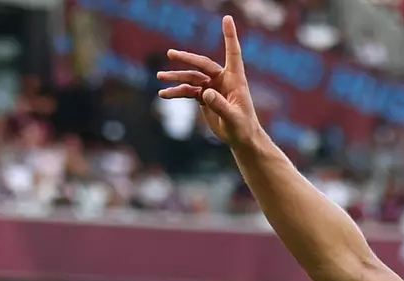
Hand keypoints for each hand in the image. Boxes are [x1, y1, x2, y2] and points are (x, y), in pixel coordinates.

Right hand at [157, 15, 261, 149]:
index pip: (232, 53)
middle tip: (171, 54)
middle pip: (202, 64)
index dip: (230, 36)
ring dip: (176, 78)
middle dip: (186, 59)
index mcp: (235, 80)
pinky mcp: (205, 97)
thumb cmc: (243, 128)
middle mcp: (222, 79)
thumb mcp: (234, 118)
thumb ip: (221, 105)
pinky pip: (188, 91)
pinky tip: (163, 94)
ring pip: (191, 78)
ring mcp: (212, 87)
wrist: (241, 138)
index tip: (227, 18)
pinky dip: (176, 92)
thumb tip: (206, 93)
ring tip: (159, 78)